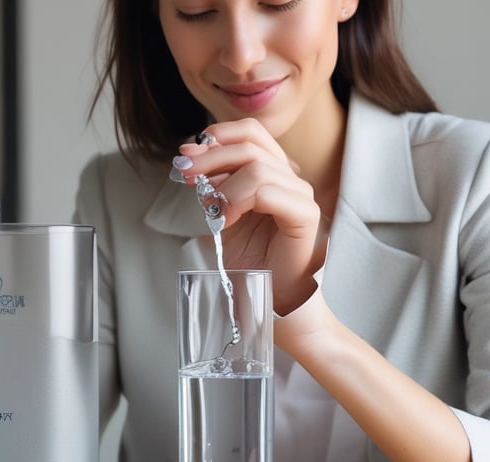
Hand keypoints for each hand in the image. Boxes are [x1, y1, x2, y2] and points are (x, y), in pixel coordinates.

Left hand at [176, 118, 323, 313]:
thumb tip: (192, 163)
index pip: (251, 133)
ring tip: (212, 211)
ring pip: (257, 166)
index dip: (217, 136)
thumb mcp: (221, 217)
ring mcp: (300, 195)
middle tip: (184, 173)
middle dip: (210, 156)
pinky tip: (227, 221)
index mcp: (273, 174)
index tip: (186, 153)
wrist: (269, 300)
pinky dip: (240, 200)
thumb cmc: (250, 264)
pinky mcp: (304, 215)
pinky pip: (269, 190)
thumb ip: (213, 188)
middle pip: (251, 143)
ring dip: (224, 185)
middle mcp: (290, 179)